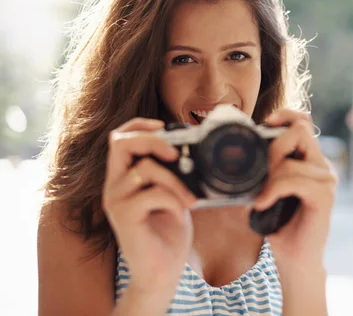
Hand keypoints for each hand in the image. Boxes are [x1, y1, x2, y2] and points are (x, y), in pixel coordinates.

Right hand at [102, 118, 196, 301]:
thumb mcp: (174, 193)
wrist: (162, 270)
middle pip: (120, 143)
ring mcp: (116, 201)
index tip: (164, 125)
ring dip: (175, 179)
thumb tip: (194, 150)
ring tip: (190, 198)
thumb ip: (175, 173)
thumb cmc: (169, 231)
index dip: (139, 125)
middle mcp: (114, 185)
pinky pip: (152, 193)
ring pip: (144, 168)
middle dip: (153, 140)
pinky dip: (173, 198)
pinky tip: (181, 212)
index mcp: (124, 176)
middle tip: (177, 154)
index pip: (119, 137)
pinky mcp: (124, 217)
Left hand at [254, 109, 337, 270]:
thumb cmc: (279, 225)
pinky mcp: (324, 196)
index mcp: (310, 161)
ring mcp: (326, 180)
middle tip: (257, 171)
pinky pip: (293, 180)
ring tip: (258, 197)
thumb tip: (237, 153)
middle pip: (300, 131)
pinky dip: (273, 190)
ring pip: (291, 161)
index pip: (304, 122)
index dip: (286, 115)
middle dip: (273, 147)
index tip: (265, 123)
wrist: (296, 259)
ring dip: (268, 178)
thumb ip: (264, 169)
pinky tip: (262, 204)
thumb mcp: (268, 190)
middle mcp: (322, 166)